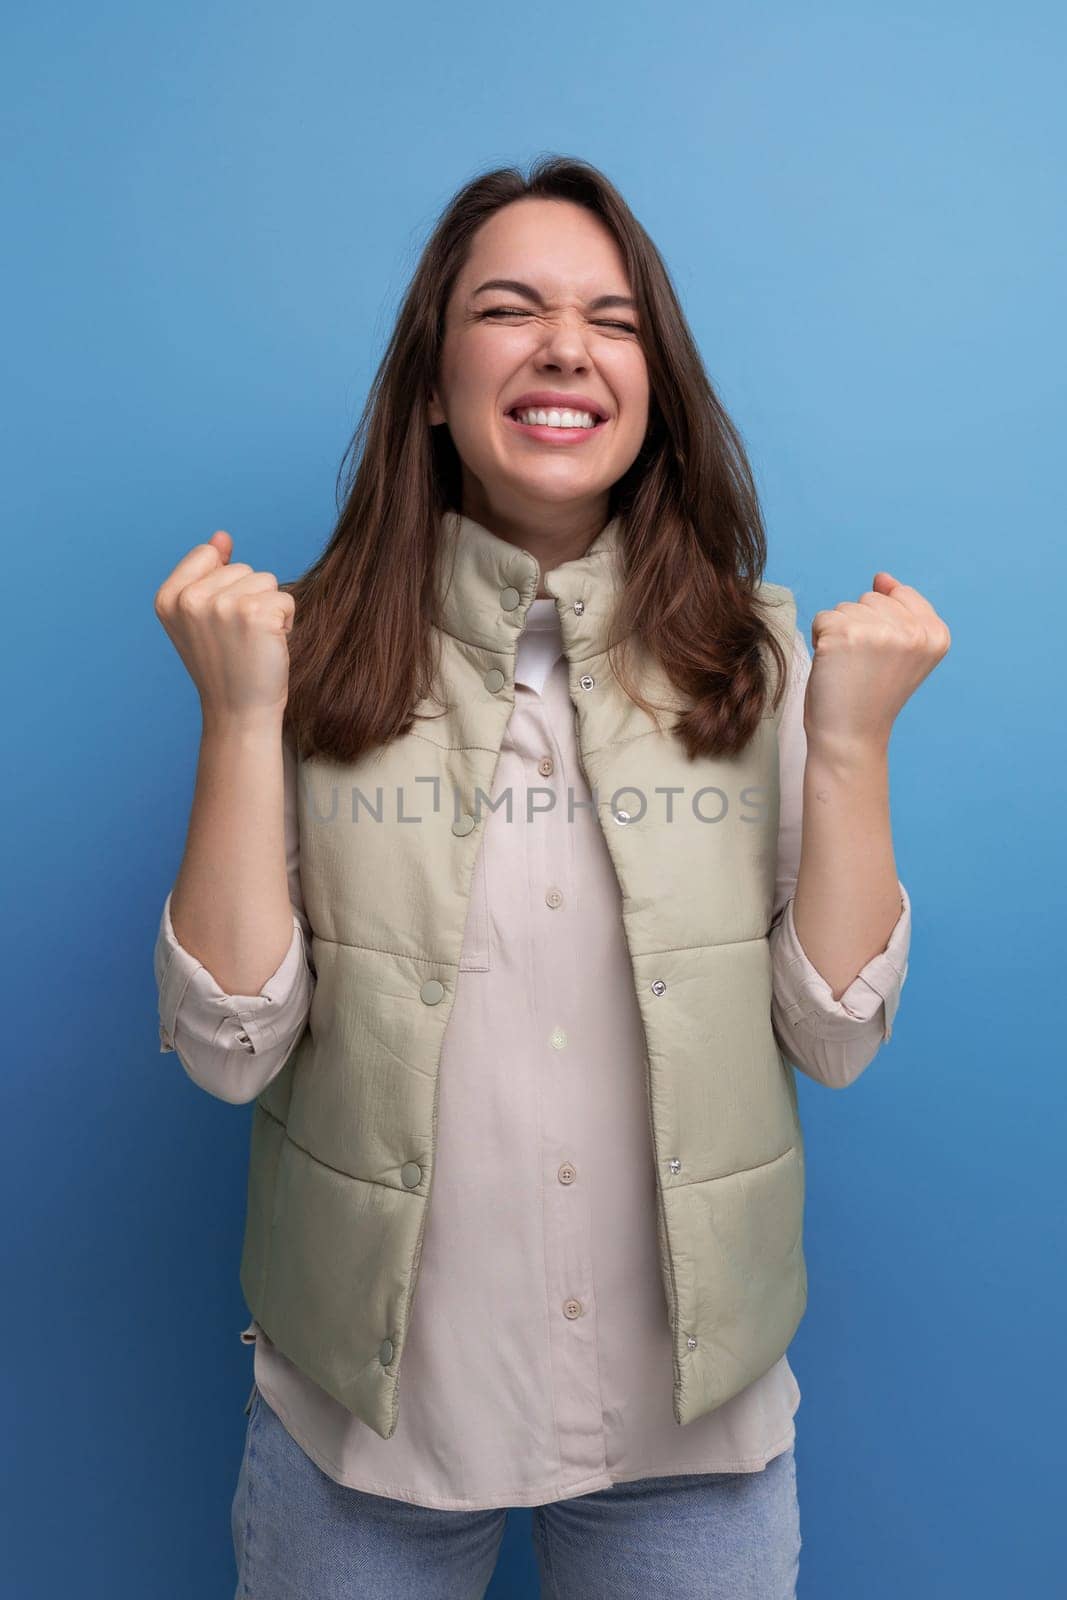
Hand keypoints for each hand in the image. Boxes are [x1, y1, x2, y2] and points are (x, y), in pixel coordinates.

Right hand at [153, 531, 294, 722]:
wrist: (239, 712)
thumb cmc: (225, 665)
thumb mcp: (203, 617)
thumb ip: (208, 573)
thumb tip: (222, 536)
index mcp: (167, 597)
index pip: (208, 554)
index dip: (224, 585)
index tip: (218, 624)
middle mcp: (189, 600)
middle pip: (242, 567)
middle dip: (249, 599)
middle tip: (239, 639)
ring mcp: (221, 605)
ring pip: (266, 580)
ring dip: (269, 610)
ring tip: (253, 642)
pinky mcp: (255, 614)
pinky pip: (285, 599)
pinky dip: (285, 622)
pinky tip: (269, 647)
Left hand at [804, 572, 950, 758]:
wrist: (850, 737)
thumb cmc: (871, 696)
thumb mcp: (901, 651)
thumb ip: (900, 611)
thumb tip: (881, 577)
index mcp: (936, 635)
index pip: (901, 595)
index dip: (882, 625)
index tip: (883, 660)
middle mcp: (914, 632)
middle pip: (871, 599)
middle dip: (860, 627)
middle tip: (863, 667)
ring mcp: (880, 632)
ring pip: (846, 607)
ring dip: (839, 634)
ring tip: (849, 668)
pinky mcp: (844, 635)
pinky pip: (823, 618)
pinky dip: (820, 640)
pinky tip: (832, 667)